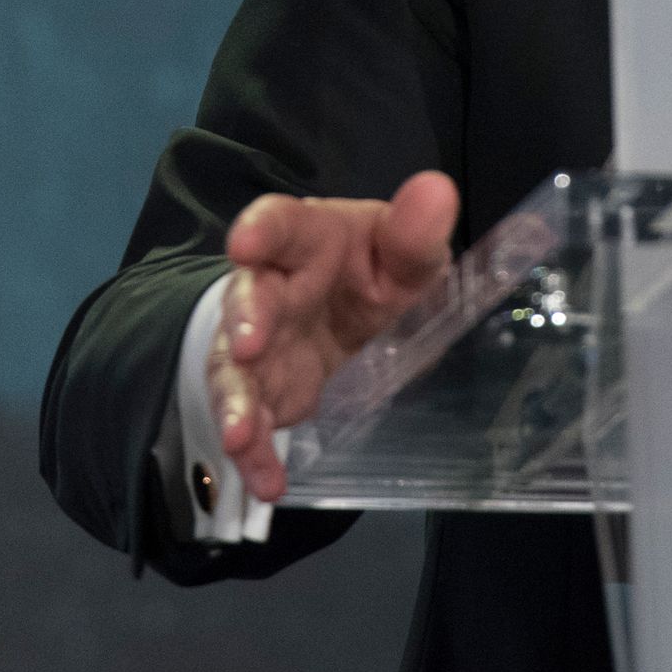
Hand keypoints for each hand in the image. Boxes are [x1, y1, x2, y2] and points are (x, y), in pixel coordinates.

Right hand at [206, 170, 458, 503]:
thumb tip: (437, 190)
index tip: (245, 242)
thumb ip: (417, 234)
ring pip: (234, 366)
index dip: (261, 230)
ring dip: (235, 400)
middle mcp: (274, 287)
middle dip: (244, 318)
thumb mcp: (410, 258)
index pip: (280, 224)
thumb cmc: (383, 273)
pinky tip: (266, 481)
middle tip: (248, 344)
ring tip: (241, 435)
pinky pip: (251, 420)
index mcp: (311, 240)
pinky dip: (255, 453)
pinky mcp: (264, 391)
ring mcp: (261, 343)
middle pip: (248, 296)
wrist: (363, 322)